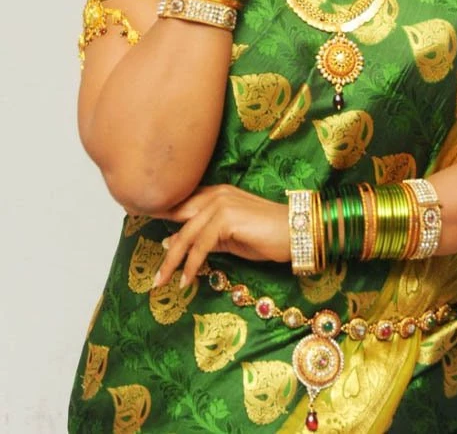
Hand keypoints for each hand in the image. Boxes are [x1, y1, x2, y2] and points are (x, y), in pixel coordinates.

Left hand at [152, 184, 290, 288]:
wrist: (297, 233)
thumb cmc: (266, 237)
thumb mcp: (230, 238)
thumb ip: (204, 238)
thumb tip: (172, 244)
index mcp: (216, 193)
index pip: (181, 204)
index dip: (160, 217)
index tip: (140, 232)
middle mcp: (216, 194)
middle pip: (179, 220)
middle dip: (163, 246)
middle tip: (153, 273)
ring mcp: (222, 204)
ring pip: (187, 235)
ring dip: (172, 262)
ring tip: (162, 283)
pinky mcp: (227, 219)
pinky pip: (201, 246)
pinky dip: (191, 265)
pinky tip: (186, 280)